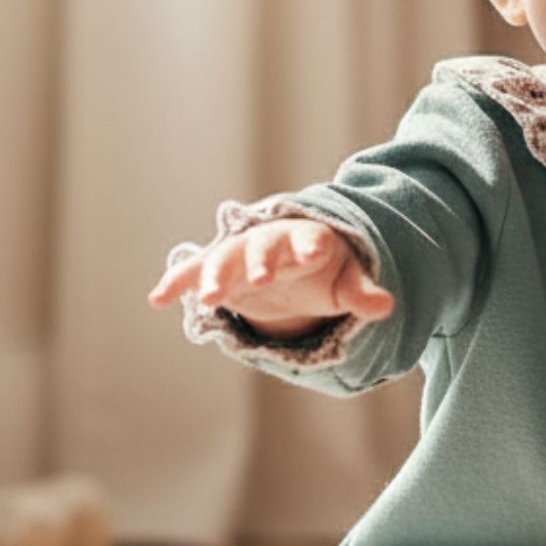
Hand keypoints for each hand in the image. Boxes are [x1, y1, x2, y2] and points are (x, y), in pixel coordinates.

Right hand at [146, 218, 392, 336]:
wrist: (292, 258)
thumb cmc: (323, 270)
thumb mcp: (345, 281)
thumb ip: (362, 294)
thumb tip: (387, 306)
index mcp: (307, 240)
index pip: (310, 239)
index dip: (310, 245)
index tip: (310, 254)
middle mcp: (271, 241)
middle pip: (264, 246)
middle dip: (260, 261)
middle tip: (260, 280)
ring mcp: (241, 253)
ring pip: (225, 258)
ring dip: (216, 275)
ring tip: (208, 299)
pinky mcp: (219, 269)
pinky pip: (194, 271)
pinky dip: (177, 281)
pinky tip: (157, 299)